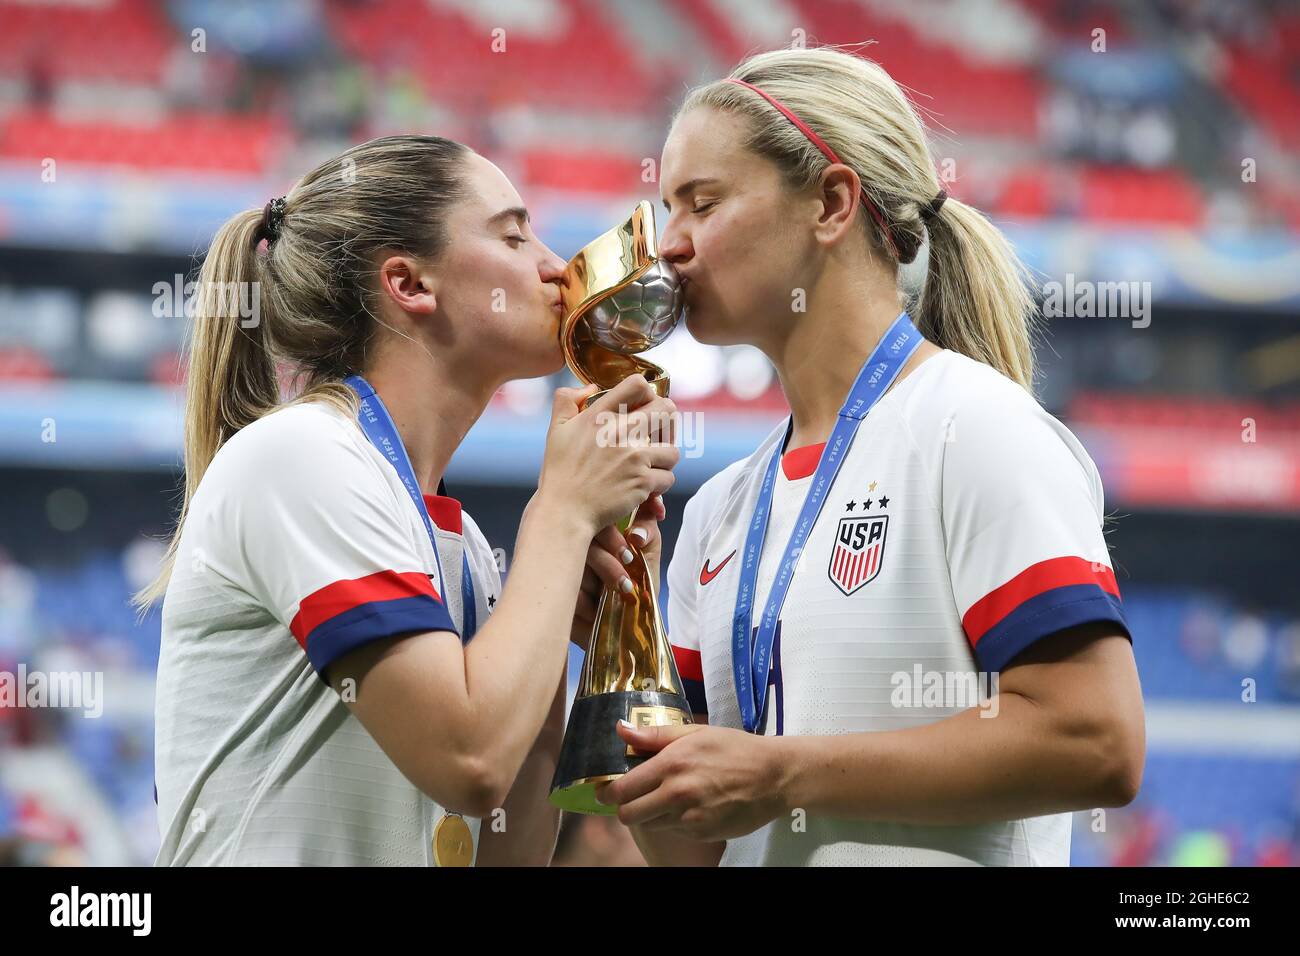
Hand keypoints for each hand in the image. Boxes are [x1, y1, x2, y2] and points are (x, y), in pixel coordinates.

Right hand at [537, 375, 678, 534]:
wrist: (564, 512)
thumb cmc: (559, 474)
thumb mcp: (555, 431)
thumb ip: (566, 401)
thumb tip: (589, 387)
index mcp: (598, 416)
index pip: (636, 384)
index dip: (647, 392)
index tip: (644, 406)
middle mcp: (618, 432)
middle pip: (666, 409)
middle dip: (667, 423)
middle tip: (657, 438)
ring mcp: (633, 457)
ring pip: (673, 449)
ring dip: (665, 460)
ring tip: (652, 467)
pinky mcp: (642, 482)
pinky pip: (668, 477)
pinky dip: (660, 485)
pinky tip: (646, 488)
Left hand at [593, 722, 789, 840]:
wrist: (773, 776)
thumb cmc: (734, 749)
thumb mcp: (695, 733)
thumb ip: (654, 735)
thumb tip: (620, 730)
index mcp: (671, 765)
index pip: (621, 790)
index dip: (607, 792)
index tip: (605, 790)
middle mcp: (677, 795)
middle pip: (628, 816)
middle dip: (625, 807)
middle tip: (632, 797)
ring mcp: (690, 819)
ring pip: (650, 825)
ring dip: (651, 814)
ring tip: (667, 797)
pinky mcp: (702, 834)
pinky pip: (674, 832)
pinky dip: (674, 822)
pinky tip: (690, 805)